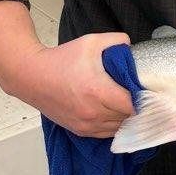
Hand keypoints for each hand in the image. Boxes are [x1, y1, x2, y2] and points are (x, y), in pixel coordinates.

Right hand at [6, 33, 133, 137]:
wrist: (31, 76)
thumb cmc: (61, 59)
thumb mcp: (91, 42)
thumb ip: (116, 40)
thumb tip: (131, 45)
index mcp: (98, 91)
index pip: (132, 104)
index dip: (141, 97)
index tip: (144, 89)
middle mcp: (92, 112)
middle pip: (127, 117)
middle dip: (135, 107)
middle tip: (138, 95)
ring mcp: (85, 124)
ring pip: (117, 127)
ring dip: (124, 117)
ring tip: (126, 103)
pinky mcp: (78, 130)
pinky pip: (105, 133)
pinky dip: (113, 125)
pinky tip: (114, 113)